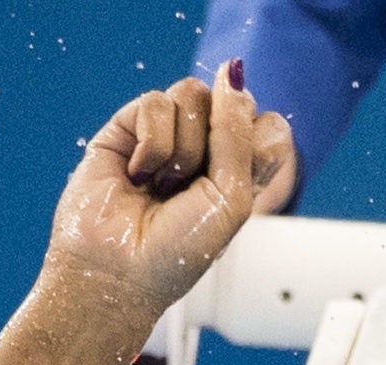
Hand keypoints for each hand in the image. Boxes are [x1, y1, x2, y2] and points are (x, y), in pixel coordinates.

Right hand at [48, 72, 299, 324]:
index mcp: (240, 170)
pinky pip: (156, 102)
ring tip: (162, 186)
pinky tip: (138, 174)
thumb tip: (231, 71)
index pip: (269, 125)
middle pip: (231, 102)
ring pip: (193, 94)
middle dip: (216, 146)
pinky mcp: (127, 128)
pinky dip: (152, 144)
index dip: (257, 141)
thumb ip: (238, 132)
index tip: (237, 179)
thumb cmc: (176, 252)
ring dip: (183, 148)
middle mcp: (206, 149)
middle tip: (193, 188)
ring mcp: (166, 135)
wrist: (116, 272)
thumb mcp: (231, 197)